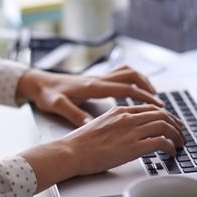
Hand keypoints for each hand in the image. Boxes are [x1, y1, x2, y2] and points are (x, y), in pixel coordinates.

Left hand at [15, 65, 164, 126]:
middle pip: (130, 75)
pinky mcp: (95, 80)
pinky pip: (118, 76)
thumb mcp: (58, 106)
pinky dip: (130, 81)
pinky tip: (132, 94)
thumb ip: (74, 114)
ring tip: (151, 96)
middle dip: (148, 86)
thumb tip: (89, 123)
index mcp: (93, 86)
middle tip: (160, 102)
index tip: (158, 105)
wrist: (37, 82)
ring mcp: (97, 78)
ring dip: (141, 81)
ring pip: (126, 72)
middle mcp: (98, 79)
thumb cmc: (47, 94)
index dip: (143, 96)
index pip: (125, 88)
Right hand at [61, 103, 184, 175]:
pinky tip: (171, 152)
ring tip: (179, 144)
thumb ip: (115, 124)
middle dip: (175, 124)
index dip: (164, 115)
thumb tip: (125, 132)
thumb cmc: (80, 143)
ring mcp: (131, 131)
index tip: (171, 122)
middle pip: (161, 114)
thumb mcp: (99, 125)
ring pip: (164, 125)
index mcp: (119, 111)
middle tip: (181, 133)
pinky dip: (170, 146)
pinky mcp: (133, 146)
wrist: (71, 151)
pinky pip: (161, 142)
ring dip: (176, 135)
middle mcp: (127, 117)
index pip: (149, 108)